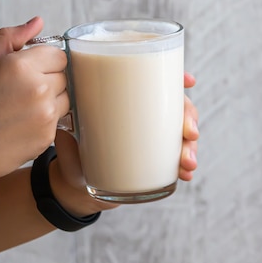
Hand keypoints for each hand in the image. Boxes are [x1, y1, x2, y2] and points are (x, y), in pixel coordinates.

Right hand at [0, 17, 68, 189]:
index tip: (28, 69)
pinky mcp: (49, 136)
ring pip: (66, 97)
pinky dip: (46, 120)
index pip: (59, 54)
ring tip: (20, 107)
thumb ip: (10, 39)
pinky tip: (21, 123)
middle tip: (18, 91)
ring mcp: (46, 115)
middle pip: (64, 75)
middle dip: (47, 78)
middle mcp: (39, 89)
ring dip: (51, 99)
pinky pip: (59, 119)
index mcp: (21, 66)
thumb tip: (38, 22)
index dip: (44, 60)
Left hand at [52, 72, 199, 215]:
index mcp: (133, 103)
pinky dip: (184, 169)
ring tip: (187, 162)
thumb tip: (71, 107)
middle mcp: (149, 119)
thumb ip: (71, 116)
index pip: (159, 84)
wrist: (74, 183)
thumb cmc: (74, 147)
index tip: (189, 81)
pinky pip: (178, 163)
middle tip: (189, 133)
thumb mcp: (71, 127)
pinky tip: (186, 174)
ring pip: (184, 136)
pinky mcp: (156, 164)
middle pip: (179, 109)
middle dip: (190, 119)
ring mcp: (155, 142)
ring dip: (191, 148)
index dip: (177, 79)